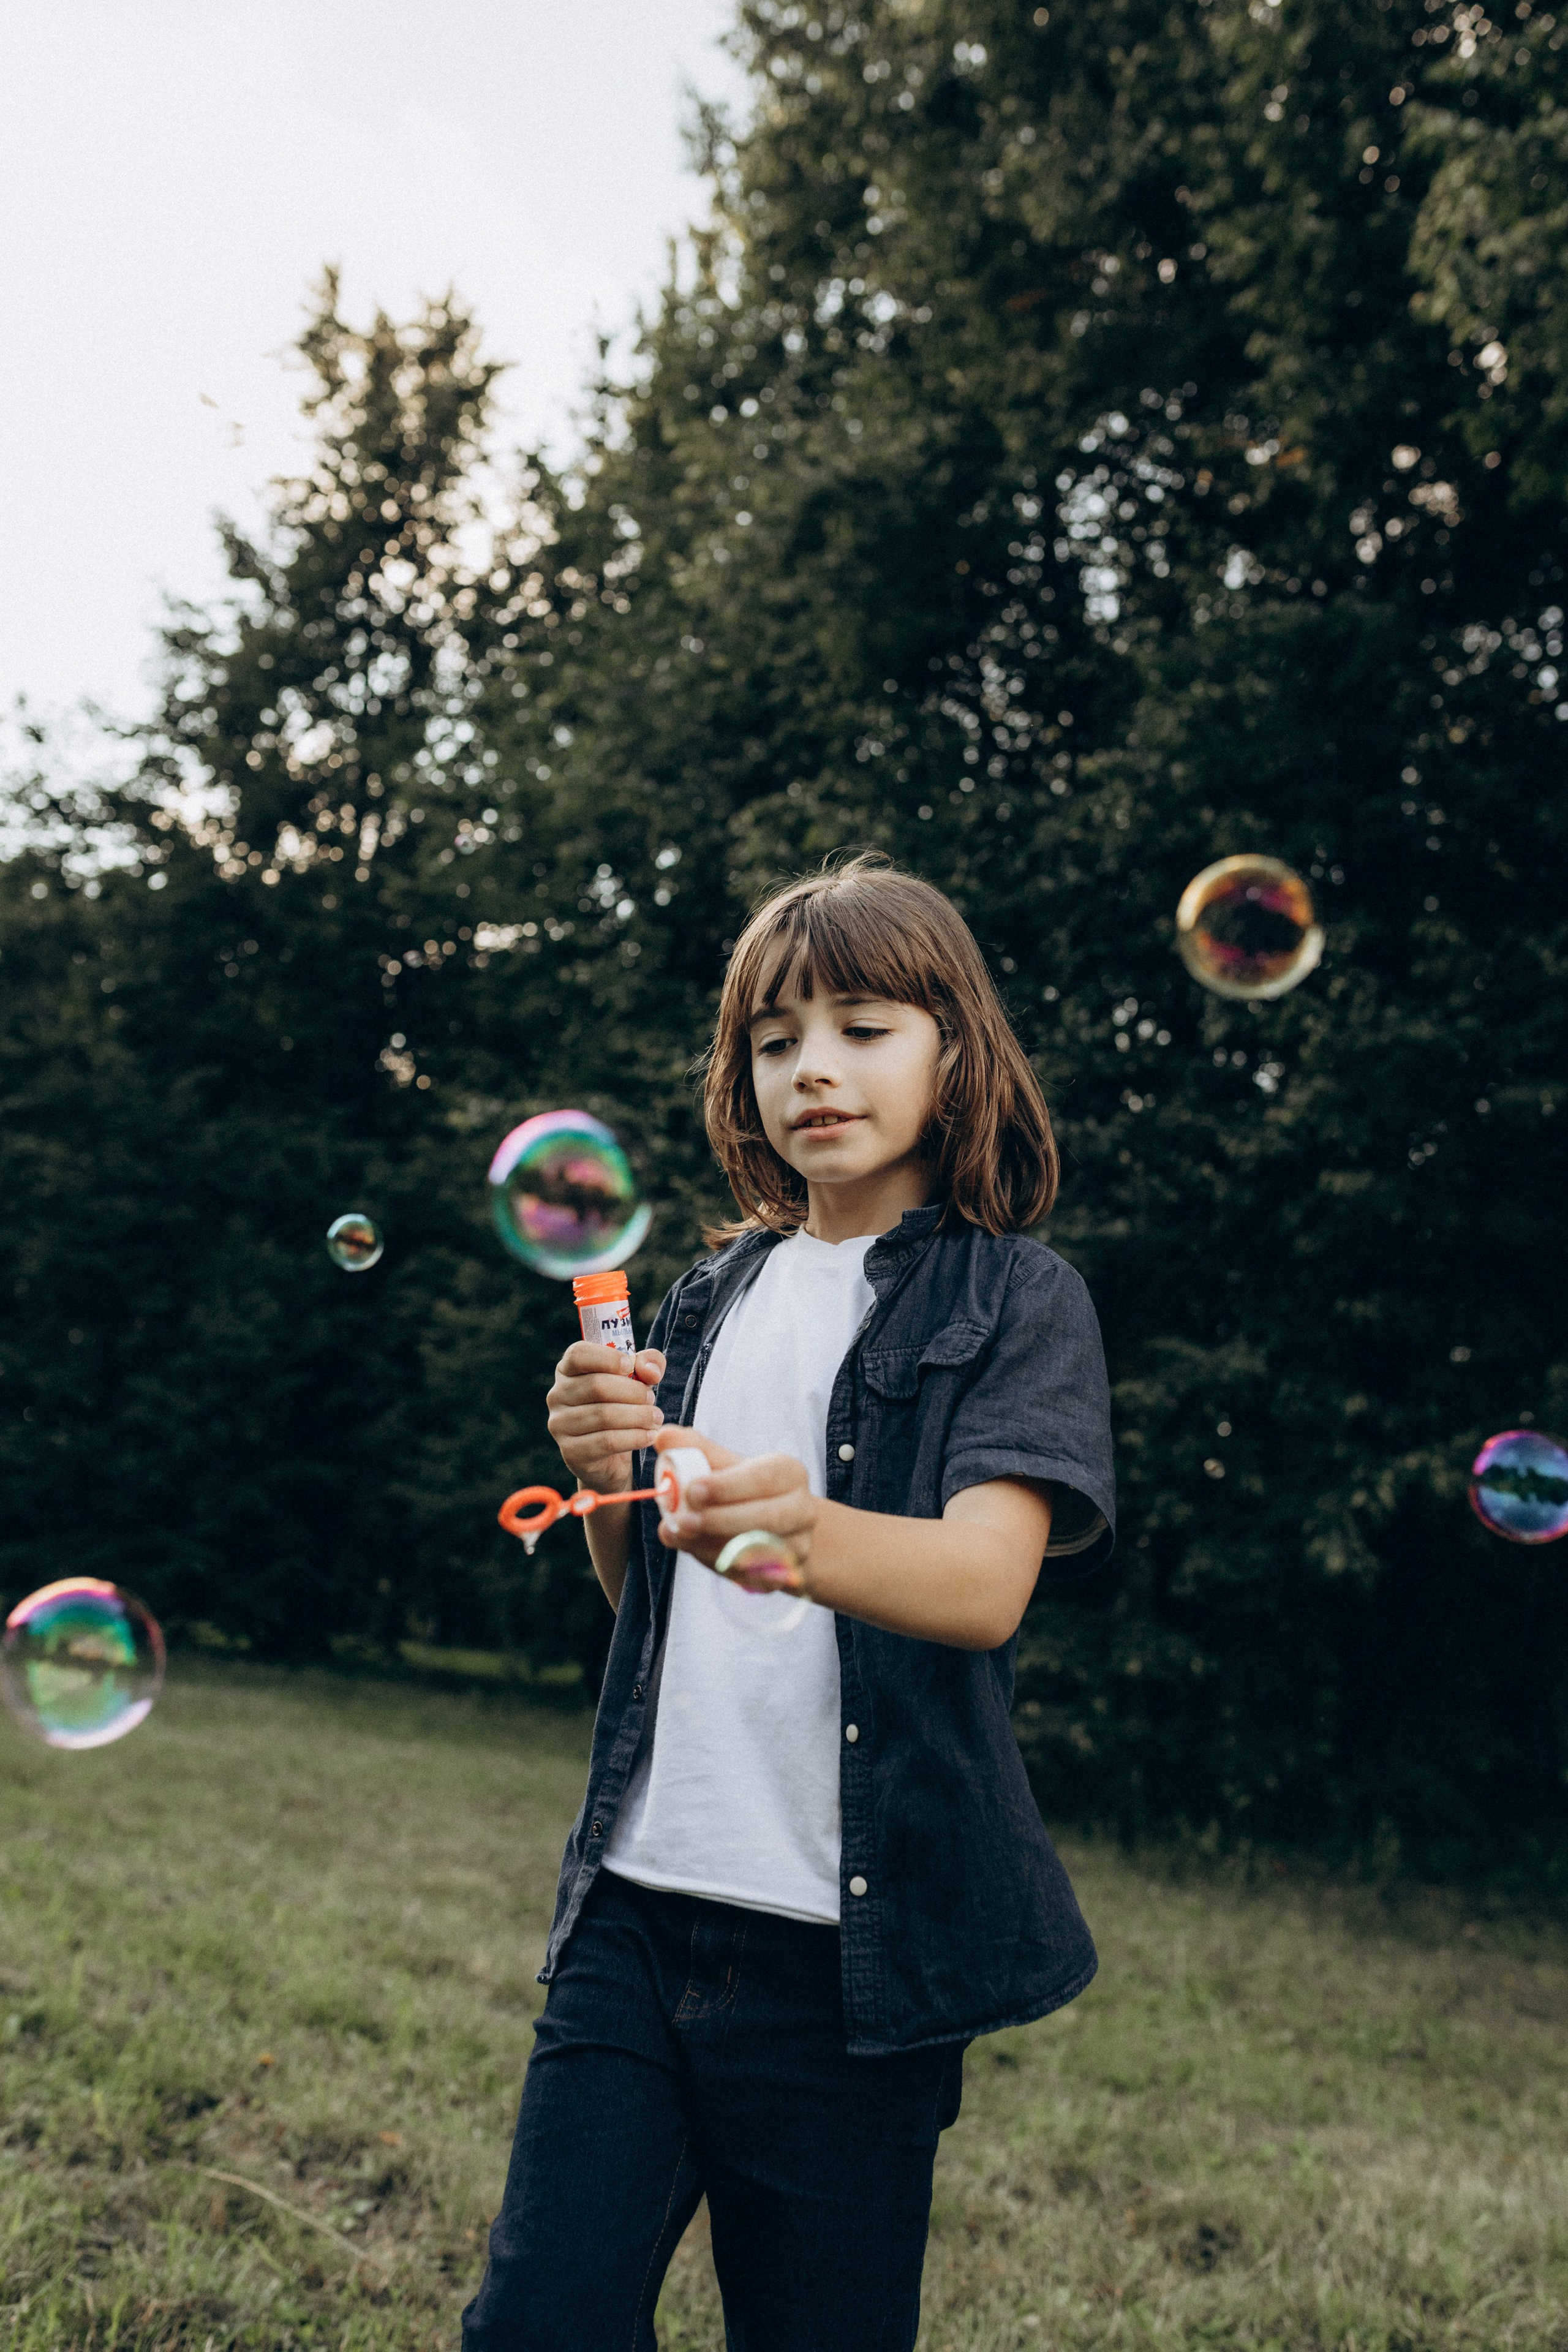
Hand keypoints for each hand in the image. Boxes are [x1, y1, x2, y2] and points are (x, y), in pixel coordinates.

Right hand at [547, 1344, 666, 1494]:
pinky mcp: (571, 1452)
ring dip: (638, 1416)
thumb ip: (648, 1364)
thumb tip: (650, 1371)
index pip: (578, 1354)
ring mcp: (560, 1425)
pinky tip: (649, 1436)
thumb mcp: (637, 1379)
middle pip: (597, 1385)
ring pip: (604, 1415)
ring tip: (655, 1418)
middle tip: (651, 1399)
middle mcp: (557, 1395)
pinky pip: (606, 1442)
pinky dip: (634, 1438)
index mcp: (567, 1370)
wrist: (611, 1455)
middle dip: (633, 1392)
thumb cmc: (622, 1406)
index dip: (607, 1357)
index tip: (630, 1366)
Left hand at [652, 1426, 817, 1593]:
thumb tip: (662, 1436)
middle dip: (720, 1520)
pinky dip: (719, 1564)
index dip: (728, 1485)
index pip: (764, 1477)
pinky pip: (751, 1575)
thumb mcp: (723, 1465)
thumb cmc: (741, 1488)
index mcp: (789, 1473)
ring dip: (713, 1545)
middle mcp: (802, 1509)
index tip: (692, 1489)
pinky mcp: (784, 1574)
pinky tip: (694, 1550)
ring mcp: (797, 1545)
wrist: (773, 1527)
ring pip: (758, 1551)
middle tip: (680, 1521)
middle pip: (767, 1517)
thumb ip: (693, 1449)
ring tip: (678, 1534)